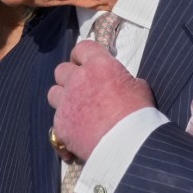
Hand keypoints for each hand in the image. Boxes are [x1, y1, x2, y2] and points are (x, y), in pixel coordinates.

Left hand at [47, 39, 155, 161]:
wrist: (128, 143)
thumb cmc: (139, 114)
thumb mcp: (139, 88)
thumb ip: (123, 81)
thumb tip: (120, 85)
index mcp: (98, 66)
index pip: (82, 48)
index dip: (81, 55)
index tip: (84, 61)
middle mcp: (77, 80)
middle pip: (62, 70)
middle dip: (69, 77)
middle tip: (80, 87)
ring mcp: (66, 102)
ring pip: (54, 94)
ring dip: (63, 99)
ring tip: (76, 110)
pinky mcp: (60, 124)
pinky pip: (57, 121)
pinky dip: (66, 125)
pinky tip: (77, 133)